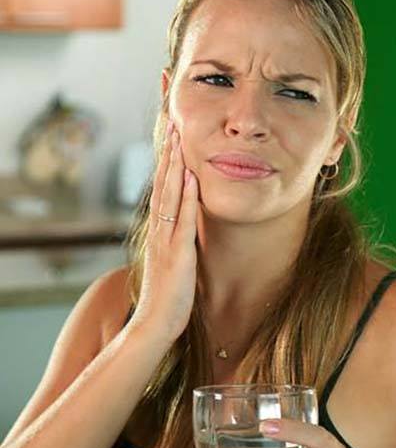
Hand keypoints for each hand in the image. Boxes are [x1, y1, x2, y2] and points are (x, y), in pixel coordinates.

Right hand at [132, 120, 198, 342]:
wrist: (154, 324)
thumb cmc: (166, 296)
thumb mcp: (171, 261)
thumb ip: (176, 240)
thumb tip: (185, 223)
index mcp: (160, 231)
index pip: (162, 189)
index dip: (167, 162)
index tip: (172, 138)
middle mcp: (159, 231)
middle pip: (162, 185)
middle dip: (169, 153)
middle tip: (172, 123)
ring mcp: (166, 241)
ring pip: (169, 196)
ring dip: (174, 166)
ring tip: (179, 139)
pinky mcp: (177, 255)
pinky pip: (182, 221)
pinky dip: (185, 197)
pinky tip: (190, 177)